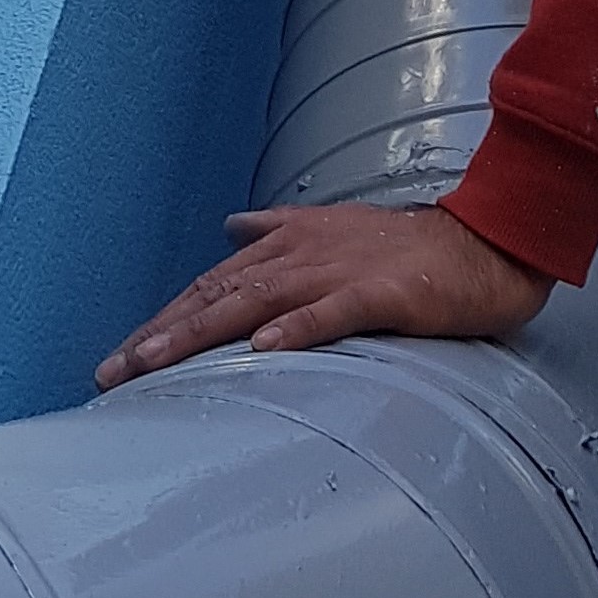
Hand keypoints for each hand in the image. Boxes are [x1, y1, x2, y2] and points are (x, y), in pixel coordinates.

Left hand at [95, 203, 552, 388]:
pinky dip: (297, 328)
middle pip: (220, 294)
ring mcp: (341, 270)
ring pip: (258, 302)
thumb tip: (231, 227)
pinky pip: (333, 312)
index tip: (121, 356)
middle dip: (162, 333)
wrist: (483, 242)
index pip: (213, 284)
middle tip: (114, 370)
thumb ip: (279, 227)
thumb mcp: (334, 227)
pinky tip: (264, 348)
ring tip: (156, 362)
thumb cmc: (408, 245)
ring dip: (202, 332)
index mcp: (291, 242)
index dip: (165, 319)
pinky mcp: (382, 291)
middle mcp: (304, 252)